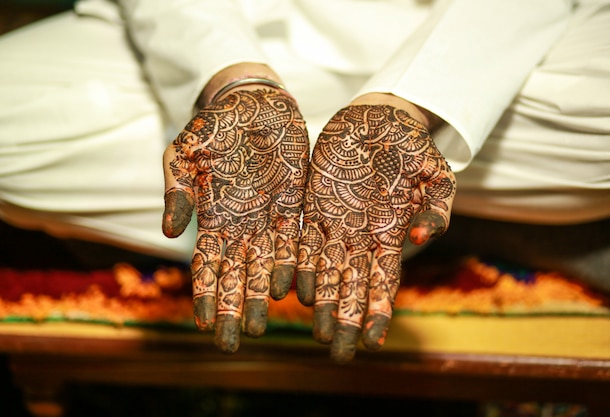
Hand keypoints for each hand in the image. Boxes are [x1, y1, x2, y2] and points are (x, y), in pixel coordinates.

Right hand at [162, 87, 308, 352]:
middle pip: (235, 275)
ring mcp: (268, 218)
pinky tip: (294, 292)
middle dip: (231, 308)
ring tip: (258, 327)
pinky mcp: (295, 206)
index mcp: (212, 216)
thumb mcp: (186, 149)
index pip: (206, 263)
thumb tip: (168, 231)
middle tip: (230, 343)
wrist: (255, 103)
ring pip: (265, 267)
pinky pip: (296, 242)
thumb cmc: (216, 124)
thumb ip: (176, 188)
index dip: (204, 293)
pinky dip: (295, 267)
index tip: (202, 323)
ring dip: (259, 297)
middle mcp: (240, 225)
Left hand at [296, 104, 455, 362]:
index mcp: (392, 234)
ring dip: (324, 303)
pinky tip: (297, 292)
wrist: (378, 121)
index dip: (378, 312)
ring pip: (328, 272)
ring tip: (318, 333)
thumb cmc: (411, 147)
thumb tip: (420, 236)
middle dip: (347, 320)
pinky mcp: (315, 208)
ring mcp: (338, 225)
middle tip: (339, 353)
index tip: (372, 343)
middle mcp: (363, 238)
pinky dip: (302, 267)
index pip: (385, 283)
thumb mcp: (435, 176)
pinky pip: (305, 242)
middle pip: (353, 287)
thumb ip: (436, 208)